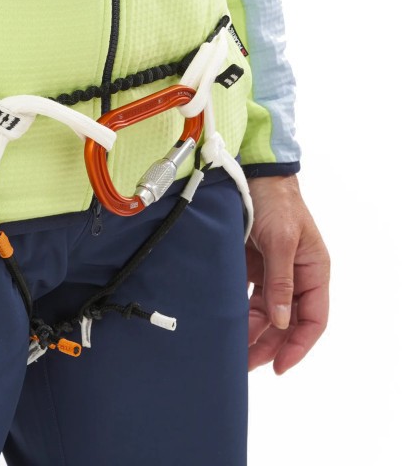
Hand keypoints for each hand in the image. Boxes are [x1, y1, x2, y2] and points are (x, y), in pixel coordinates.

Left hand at [245, 173, 329, 373]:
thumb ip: (281, 281)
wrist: (252, 173)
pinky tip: (225, 321)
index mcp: (314, 272)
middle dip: (269, 344)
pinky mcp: (251, 263)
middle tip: (247, 365)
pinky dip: (238, 309)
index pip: (313, 320)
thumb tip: (282, 320)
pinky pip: (247, 293)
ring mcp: (273, 270)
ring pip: (265, 311)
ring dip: (251, 330)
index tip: (280, 366)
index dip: (299, 345)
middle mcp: (295, 275)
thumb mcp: (282, 241)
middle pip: (287, 321)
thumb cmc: (277, 203)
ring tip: (233, 350)